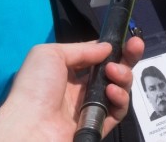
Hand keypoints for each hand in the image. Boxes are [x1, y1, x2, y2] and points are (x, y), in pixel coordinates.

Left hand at [0, 38, 144, 140]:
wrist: (30, 125)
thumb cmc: (36, 86)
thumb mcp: (50, 54)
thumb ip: (82, 48)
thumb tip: (107, 48)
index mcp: (69, 72)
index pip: (99, 58)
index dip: (113, 48)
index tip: (125, 39)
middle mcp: (82, 88)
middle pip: (115, 70)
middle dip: (128, 57)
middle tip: (136, 46)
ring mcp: (92, 106)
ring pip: (121, 88)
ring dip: (123, 76)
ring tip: (113, 73)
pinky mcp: (100, 124)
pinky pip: (118, 110)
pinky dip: (120, 99)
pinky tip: (111, 91)